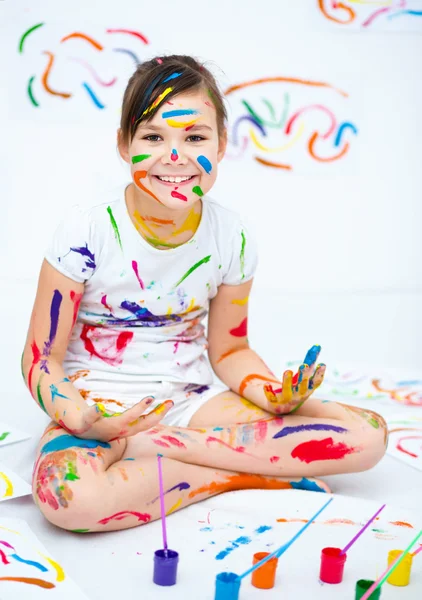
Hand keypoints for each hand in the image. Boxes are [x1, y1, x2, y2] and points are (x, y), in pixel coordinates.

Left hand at [58, 396, 173, 441]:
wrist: (64, 420)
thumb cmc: (89, 418)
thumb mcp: (111, 419)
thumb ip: (127, 416)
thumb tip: (147, 405)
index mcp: (119, 430)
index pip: (143, 425)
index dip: (157, 415)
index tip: (170, 403)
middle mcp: (111, 432)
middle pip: (137, 426)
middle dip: (154, 416)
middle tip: (169, 403)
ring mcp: (97, 429)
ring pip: (118, 423)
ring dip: (133, 413)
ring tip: (148, 399)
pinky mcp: (81, 423)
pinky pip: (88, 418)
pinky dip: (94, 413)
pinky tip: (99, 406)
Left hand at [264, 345, 325, 413]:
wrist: (283, 406)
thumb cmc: (297, 387)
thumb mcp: (304, 375)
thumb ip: (310, 360)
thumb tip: (317, 345)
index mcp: (308, 388)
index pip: (316, 382)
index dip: (320, 374)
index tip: (322, 364)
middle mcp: (299, 395)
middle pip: (303, 386)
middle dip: (303, 376)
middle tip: (303, 365)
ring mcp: (287, 399)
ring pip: (287, 391)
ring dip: (287, 381)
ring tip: (287, 371)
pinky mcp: (275, 401)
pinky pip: (271, 397)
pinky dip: (269, 391)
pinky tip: (266, 384)